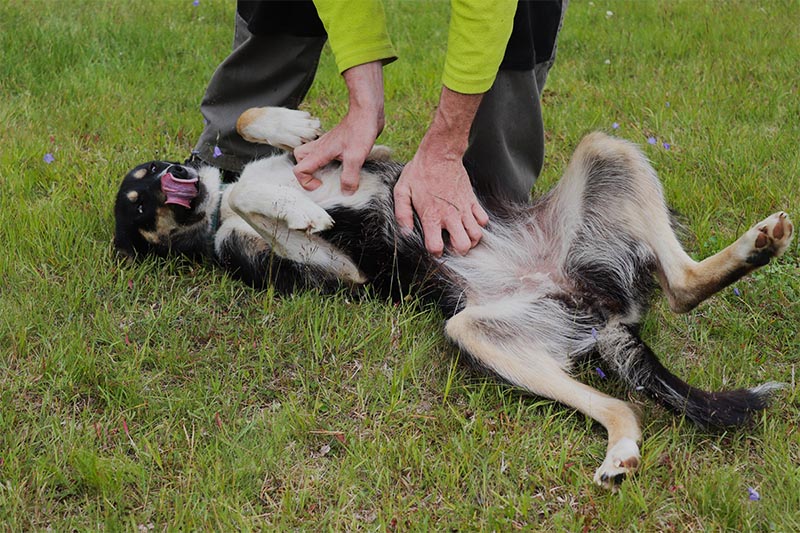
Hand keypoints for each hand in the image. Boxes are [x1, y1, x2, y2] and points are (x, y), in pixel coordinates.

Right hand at [294, 61, 384, 193]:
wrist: (367, 112)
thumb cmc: (360, 129)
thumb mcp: (355, 158)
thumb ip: (349, 177)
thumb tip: (346, 192)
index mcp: (320, 152)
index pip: (299, 169)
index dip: (306, 181)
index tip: (320, 185)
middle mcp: (321, 148)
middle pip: (299, 159)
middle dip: (306, 172)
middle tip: (321, 180)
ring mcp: (328, 144)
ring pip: (312, 155)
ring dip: (317, 167)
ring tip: (332, 175)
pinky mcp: (338, 143)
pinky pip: (326, 154)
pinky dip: (329, 162)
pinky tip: (344, 167)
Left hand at [394, 87, 488, 255]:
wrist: (440, 153)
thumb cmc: (420, 172)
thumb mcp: (402, 191)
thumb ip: (402, 214)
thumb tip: (405, 233)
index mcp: (432, 216)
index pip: (436, 247)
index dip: (434, 252)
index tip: (433, 247)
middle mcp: (450, 216)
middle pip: (463, 246)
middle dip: (458, 251)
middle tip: (451, 245)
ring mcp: (464, 209)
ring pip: (477, 235)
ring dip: (470, 240)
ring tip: (461, 235)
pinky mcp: (472, 201)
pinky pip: (484, 220)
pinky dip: (479, 224)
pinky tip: (468, 221)